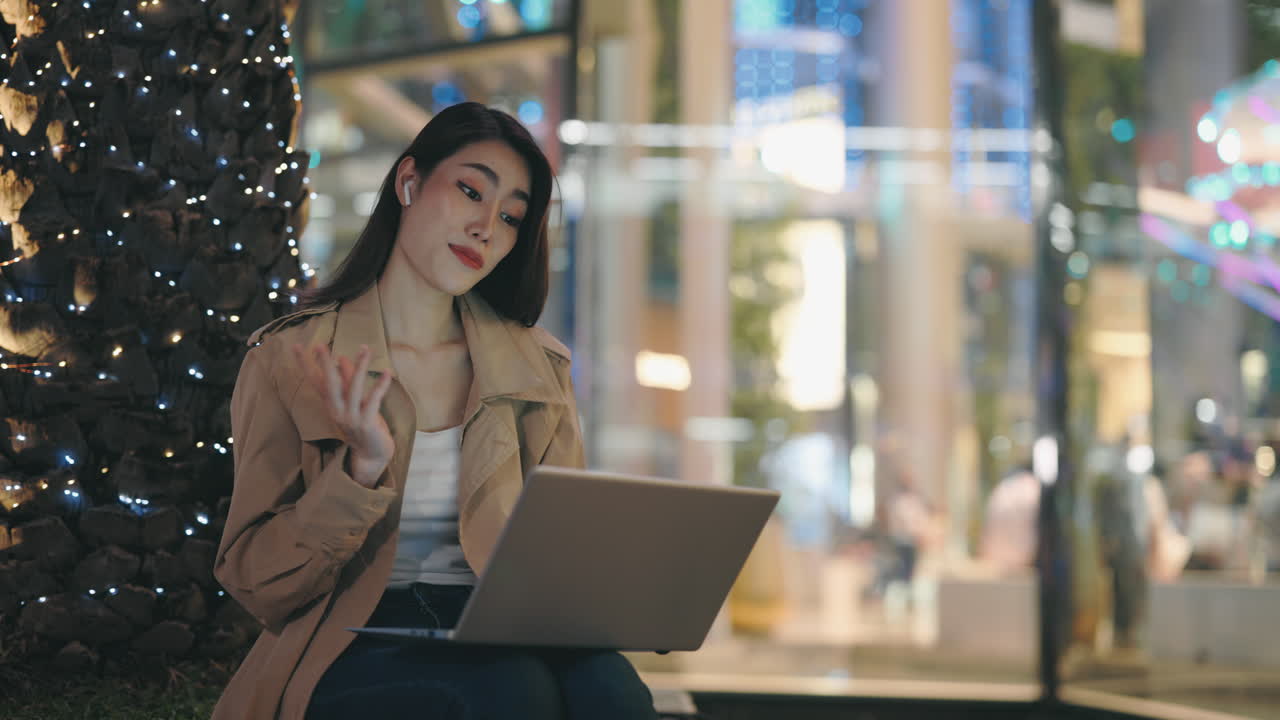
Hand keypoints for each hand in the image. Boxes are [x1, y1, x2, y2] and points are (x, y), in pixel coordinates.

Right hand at [293, 343, 394, 487]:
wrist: (371, 455)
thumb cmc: (363, 424)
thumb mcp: (353, 401)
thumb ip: (348, 380)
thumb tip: (342, 357)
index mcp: (331, 404)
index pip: (315, 381)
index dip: (305, 364)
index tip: (295, 345)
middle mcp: (337, 410)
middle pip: (329, 385)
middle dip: (325, 364)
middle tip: (320, 345)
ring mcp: (351, 418)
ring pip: (354, 389)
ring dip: (360, 367)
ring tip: (364, 349)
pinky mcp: (366, 423)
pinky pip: (374, 401)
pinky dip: (381, 386)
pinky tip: (388, 372)